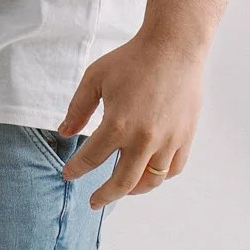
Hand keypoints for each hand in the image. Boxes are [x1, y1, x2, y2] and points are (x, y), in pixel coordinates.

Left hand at [55, 32, 202, 208]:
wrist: (174, 47)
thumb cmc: (132, 59)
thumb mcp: (95, 78)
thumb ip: (78, 108)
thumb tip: (64, 133)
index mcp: (118, 125)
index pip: (91, 158)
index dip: (76, 169)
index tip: (69, 174)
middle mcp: (144, 139)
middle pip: (122, 182)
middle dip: (104, 196)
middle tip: (93, 202)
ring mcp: (168, 141)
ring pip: (150, 181)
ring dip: (132, 189)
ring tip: (121, 189)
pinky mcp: (185, 137)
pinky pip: (173, 169)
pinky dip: (160, 176)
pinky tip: (149, 173)